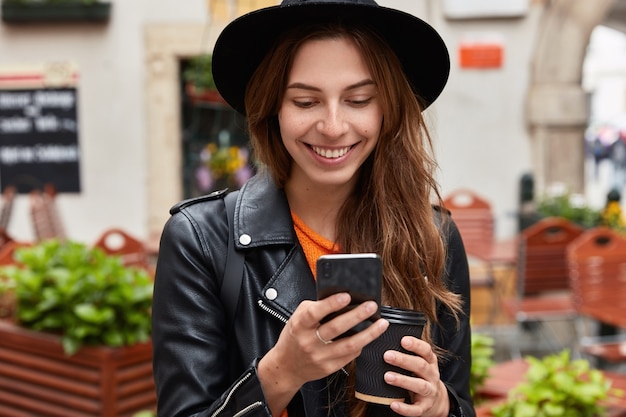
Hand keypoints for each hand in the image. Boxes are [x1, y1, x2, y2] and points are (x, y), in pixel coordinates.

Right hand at [258, 293, 388, 415]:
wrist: (286, 366)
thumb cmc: (295, 336)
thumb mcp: (297, 318)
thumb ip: (315, 308)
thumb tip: (340, 297)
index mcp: (299, 325)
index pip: (314, 313)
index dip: (331, 304)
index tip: (346, 295)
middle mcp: (309, 342)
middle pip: (336, 328)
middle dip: (357, 316)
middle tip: (371, 306)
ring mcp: (320, 357)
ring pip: (348, 345)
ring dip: (369, 334)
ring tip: (381, 323)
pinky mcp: (329, 368)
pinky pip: (350, 355)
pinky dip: (362, 344)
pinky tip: (369, 336)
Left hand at [383, 336, 449, 416]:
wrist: (436, 401)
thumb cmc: (421, 376)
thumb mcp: (420, 363)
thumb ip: (408, 354)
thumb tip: (384, 338)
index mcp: (430, 362)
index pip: (426, 350)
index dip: (416, 345)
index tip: (403, 340)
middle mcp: (432, 375)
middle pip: (421, 366)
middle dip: (404, 360)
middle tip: (387, 355)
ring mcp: (430, 392)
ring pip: (419, 386)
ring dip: (403, 381)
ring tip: (387, 377)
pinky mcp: (425, 407)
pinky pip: (416, 409)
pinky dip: (405, 408)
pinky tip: (393, 404)